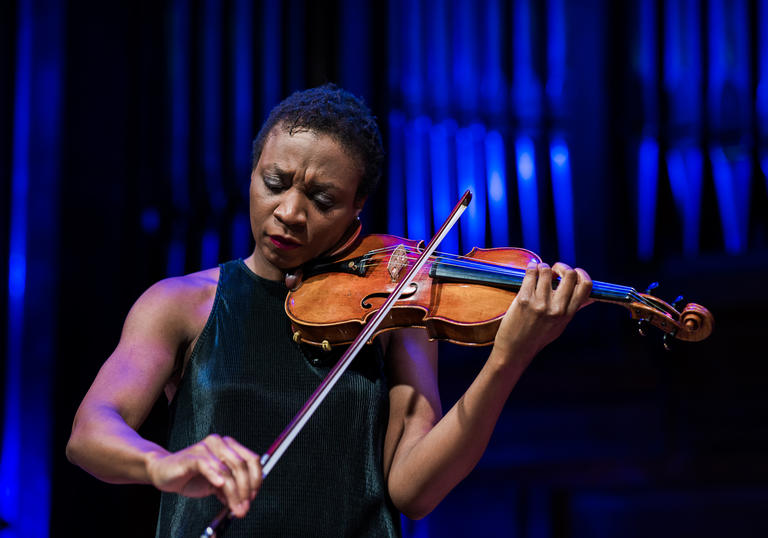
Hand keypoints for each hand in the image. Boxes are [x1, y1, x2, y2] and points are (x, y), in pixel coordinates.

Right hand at [146, 434, 261, 517]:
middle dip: (245, 490)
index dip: (256, 479)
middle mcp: (220, 443)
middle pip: (241, 465)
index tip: (254, 497)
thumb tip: (244, 502)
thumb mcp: (216, 485)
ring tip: (234, 507)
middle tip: (244, 507)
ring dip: (233, 492)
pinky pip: (207, 465)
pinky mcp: (192, 456)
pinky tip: (219, 485)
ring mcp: (206, 448)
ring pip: (227, 469)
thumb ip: (230, 489)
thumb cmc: (190, 476)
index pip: (251, 460)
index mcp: (229, 447)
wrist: (163, 472)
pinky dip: (215, 476)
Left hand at [493, 260, 591, 365]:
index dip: (582, 273)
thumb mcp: (560, 326)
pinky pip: (531, 274)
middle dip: (562, 267)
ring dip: (543, 267)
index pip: (585, 286)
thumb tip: (590, 298)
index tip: (575, 272)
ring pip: (547, 270)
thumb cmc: (538, 337)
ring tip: (539, 272)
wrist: (515, 350)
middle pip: (569, 274)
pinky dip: (531, 267)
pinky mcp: (524, 299)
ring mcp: (540, 303)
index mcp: (568, 314)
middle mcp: (556, 308)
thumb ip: (573, 309)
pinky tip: (531, 270)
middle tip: (554, 271)